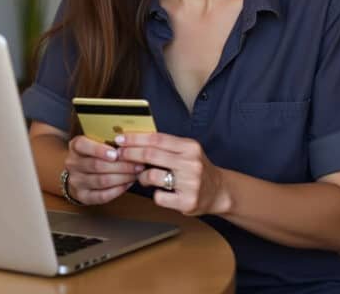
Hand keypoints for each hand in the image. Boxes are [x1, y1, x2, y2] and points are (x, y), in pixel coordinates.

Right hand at [64, 135, 144, 204]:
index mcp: (75, 146)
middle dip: (121, 165)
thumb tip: (130, 142)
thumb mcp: (95, 142)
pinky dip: (117, 190)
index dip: (99, 150)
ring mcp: (76, 181)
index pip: (83, 145)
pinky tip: (128, 184)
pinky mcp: (83, 196)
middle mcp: (73, 164)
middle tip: (137, 164)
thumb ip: (108, 141)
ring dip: (122, 178)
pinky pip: (102, 195)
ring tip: (136, 174)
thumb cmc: (93, 155)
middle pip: (97, 165)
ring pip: (102, 181)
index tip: (116, 153)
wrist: (79, 173)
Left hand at [116, 132, 230, 215]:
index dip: (135, 138)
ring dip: (141, 177)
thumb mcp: (187, 151)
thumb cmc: (197, 170)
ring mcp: (191, 183)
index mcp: (190, 147)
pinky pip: (159, 197)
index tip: (120, 139)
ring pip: (152, 175)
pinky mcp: (188, 201)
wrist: (220, 192)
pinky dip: (155, 194)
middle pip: (151, 155)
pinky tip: (160, 192)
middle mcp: (192, 163)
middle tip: (119, 155)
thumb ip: (165, 146)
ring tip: (143, 177)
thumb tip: (134, 140)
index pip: (157, 138)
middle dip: (130, 154)